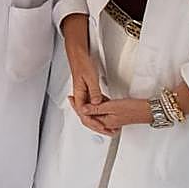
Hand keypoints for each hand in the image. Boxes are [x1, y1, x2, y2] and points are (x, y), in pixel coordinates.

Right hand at [62, 19, 108, 134]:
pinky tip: (106, 110)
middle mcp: (80, 96)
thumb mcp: (91, 78)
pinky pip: (92, 104)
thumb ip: (94, 92)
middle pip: (86, 116)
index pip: (85, 113)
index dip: (94, 122)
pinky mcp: (87, 92)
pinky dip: (99, 110)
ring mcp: (83, 94)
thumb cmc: (82, 64)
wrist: (79, 56)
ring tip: (109, 125)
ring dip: (99, 119)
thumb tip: (97, 104)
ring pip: (90, 111)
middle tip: (108, 131)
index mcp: (79, 94)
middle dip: (97, 125)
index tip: (103, 127)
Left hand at [81, 97, 152, 134]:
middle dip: (82, 107)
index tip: (71, 99)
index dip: (77, 107)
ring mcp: (112, 120)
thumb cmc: (133, 108)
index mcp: (105, 122)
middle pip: (89, 116)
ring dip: (91, 105)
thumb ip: (96, 108)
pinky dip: (99, 105)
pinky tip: (100, 98)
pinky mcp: (116, 116)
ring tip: (86, 97)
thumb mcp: (111, 106)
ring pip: (95, 113)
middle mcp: (107, 123)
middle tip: (74, 98)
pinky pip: (103, 111)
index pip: (85, 117)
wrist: (147, 110)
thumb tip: (82, 110)